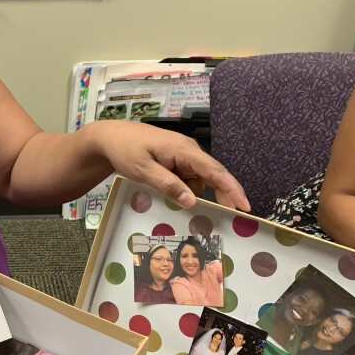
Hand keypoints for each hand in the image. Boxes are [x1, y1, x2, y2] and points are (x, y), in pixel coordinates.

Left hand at [94, 121, 249, 210]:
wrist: (110, 137)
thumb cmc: (125, 150)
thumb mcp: (144, 170)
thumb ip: (168, 185)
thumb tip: (192, 201)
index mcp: (183, 150)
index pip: (214, 170)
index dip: (232, 188)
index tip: (245, 206)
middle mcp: (188, 150)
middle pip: (212, 175)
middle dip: (222, 195)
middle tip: (231, 217)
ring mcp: (182, 155)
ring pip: (199, 179)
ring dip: (198, 193)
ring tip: (191, 208)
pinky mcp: (176, 160)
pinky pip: (188, 177)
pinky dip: (186, 189)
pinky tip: (177, 198)